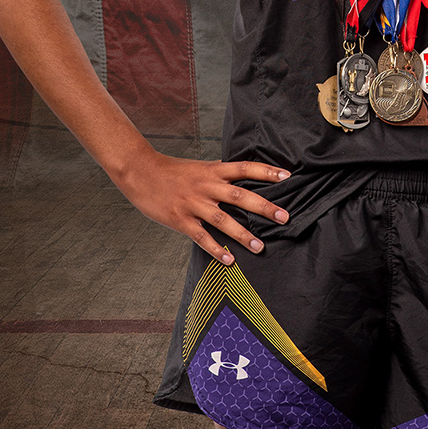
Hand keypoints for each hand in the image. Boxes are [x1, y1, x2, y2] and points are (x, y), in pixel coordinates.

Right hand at [115, 152, 290, 264]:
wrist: (140, 171)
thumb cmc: (171, 171)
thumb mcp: (199, 167)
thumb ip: (219, 175)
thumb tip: (240, 180)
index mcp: (213, 170)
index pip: (245, 168)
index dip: (266, 172)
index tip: (287, 176)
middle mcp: (206, 186)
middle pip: (240, 195)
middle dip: (264, 207)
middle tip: (284, 217)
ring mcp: (193, 203)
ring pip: (223, 219)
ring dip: (243, 234)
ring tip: (260, 247)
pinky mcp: (180, 219)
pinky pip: (201, 237)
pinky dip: (216, 250)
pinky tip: (229, 261)